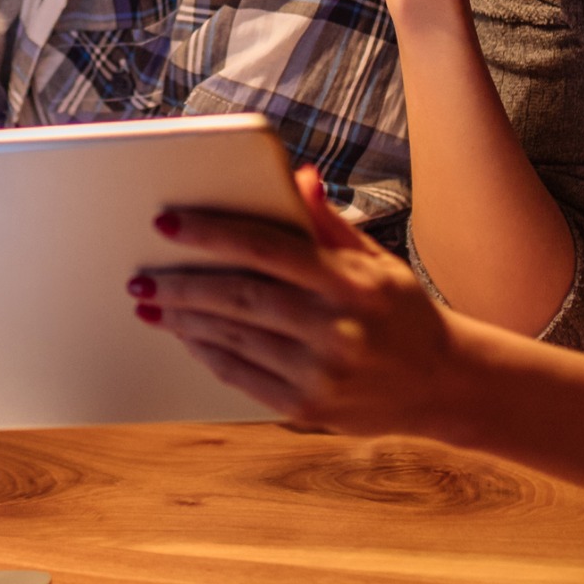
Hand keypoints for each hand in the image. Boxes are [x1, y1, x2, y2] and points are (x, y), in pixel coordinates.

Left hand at [134, 168, 467, 436]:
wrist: (442, 383)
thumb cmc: (402, 311)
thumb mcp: (376, 259)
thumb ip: (330, 223)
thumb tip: (298, 177)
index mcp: (351, 282)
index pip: (268, 248)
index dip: (213, 233)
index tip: (169, 221)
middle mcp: (336, 328)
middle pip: (241, 297)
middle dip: (183, 283)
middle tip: (140, 273)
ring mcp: (322, 372)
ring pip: (235, 338)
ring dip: (186, 319)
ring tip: (152, 302)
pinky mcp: (308, 406)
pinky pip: (243, 376)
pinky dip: (209, 354)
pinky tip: (188, 336)